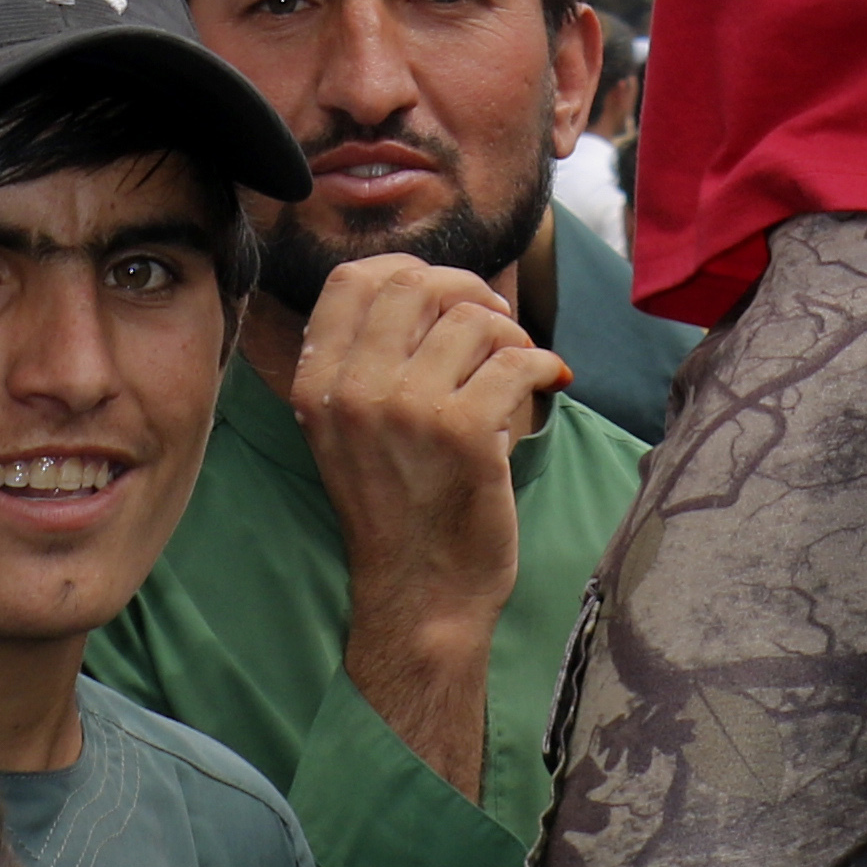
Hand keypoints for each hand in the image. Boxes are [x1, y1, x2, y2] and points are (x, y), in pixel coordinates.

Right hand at [290, 256, 571, 790]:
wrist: (420, 596)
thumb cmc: (396, 508)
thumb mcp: (350, 430)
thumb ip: (368, 359)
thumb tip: (422, 281)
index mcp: (317, 386)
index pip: (352, 279)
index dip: (407, 269)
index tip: (443, 292)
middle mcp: (354, 392)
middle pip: (416, 283)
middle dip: (468, 290)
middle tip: (495, 322)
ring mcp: (408, 411)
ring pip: (472, 319)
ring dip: (510, 334)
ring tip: (518, 365)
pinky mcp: (466, 434)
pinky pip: (517, 360)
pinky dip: (543, 364)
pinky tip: (549, 383)